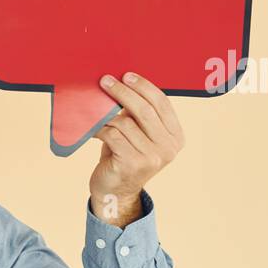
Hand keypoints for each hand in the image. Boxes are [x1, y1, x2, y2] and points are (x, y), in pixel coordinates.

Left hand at [89, 71, 184, 214]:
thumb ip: (139, 115)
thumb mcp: (138, 135)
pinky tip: (91, 127)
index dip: (144, 87)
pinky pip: (113, 136)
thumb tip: (122, 83)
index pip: (162, 103)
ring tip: (94, 107)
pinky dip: (99, 128)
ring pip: (126, 123)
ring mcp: (152, 157)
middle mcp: (168, 148)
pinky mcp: (133, 163)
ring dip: (106, 112)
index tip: (127, 75)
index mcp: (175, 137)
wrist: (114, 192)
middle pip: (145, 110)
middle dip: (123, 92)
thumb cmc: (123, 157)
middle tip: (106, 81)